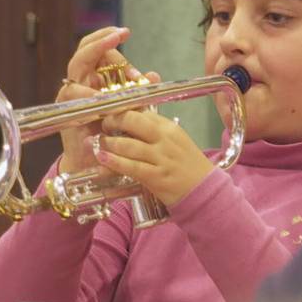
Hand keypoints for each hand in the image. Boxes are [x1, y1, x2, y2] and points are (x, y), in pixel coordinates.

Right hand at [56, 26, 158, 173]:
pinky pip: (72, 91)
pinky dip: (88, 92)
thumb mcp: (132, 112)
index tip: (130, 44)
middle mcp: (82, 82)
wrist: (98, 164)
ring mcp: (72, 93)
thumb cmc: (115, 136)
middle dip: (102, 39)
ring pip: (77, 64)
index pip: (101, 52)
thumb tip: (153, 75)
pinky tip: (102, 98)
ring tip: (118, 72)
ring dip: (97, 61)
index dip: (114, 45)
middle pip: (85, 49)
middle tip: (121, 34)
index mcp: (96, 79)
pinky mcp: (66, 107)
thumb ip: (140, 93)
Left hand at [94, 110, 213, 206]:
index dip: (123, 111)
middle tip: (104, 126)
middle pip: (132, 121)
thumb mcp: (176, 141)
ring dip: (108, 143)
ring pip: (128, 144)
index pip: (142, 111)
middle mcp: (165, 139)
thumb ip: (155, 131)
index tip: (111, 114)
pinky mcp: (156, 177)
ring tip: (98, 143)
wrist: (203, 190)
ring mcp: (161, 158)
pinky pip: (131, 166)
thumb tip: (130, 120)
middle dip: (113, 121)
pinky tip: (103, 158)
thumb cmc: (187, 165)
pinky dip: (114, 162)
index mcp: (169, 127)